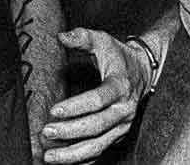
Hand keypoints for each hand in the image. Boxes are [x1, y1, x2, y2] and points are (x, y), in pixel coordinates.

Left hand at [39, 29, 150, 162]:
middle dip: (70, 132)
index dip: (76, 107)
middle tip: (46, 131)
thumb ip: (82, 37)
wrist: (143, 72)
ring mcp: (122, 127)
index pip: (98, 100)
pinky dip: (81, 160)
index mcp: (120, 86)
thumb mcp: (102, 40)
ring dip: (73, 154)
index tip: (54, 110)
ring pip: (98, 146)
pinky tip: (63, 161)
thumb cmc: (118, 56)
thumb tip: (61, 36)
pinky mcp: (118, 136)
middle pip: (96, 126)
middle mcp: (124, 111)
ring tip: (49, 156)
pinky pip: (100, 152)